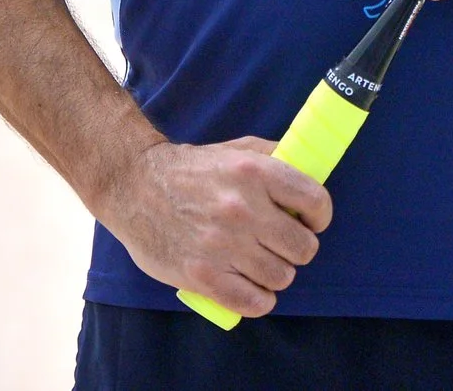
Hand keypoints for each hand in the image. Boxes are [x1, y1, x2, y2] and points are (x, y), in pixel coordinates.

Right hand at [98, 137, 332, 318]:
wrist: (133, 185)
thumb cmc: (191, 169)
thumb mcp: (236, 149)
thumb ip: (275, 158)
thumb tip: (312, 172)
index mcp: (255, 172)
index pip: (316, 201)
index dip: (319, 216)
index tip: (309, 222)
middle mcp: (242, 208)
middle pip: (303, 248)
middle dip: (297, 249)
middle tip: (282, 245)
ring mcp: (222, 244)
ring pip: (281, 277)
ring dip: (276, 274)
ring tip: (261, 264)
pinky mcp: (202, 275)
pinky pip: (253, 302)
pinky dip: (259, 300)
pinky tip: (252, 288)